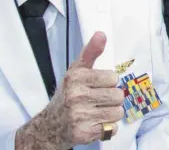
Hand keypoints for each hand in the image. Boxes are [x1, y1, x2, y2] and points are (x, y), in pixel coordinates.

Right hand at [16, 32, 123, 149]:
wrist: (51, 125)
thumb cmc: (67, 94)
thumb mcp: (76, 70)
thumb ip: (90, 52)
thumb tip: (101, 34)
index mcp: (76, 77)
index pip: (112, 77)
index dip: (108, 81)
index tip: (98, 84)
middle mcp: (76, 95)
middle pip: (117, 95)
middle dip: (111, 97)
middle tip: (98, 99)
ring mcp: (80, 115)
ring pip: (117, 112)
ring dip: (111, 112)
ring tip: (98, 110)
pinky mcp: (84, 133)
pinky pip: (112, 128)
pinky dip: (107, 127)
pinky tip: (95, 122)